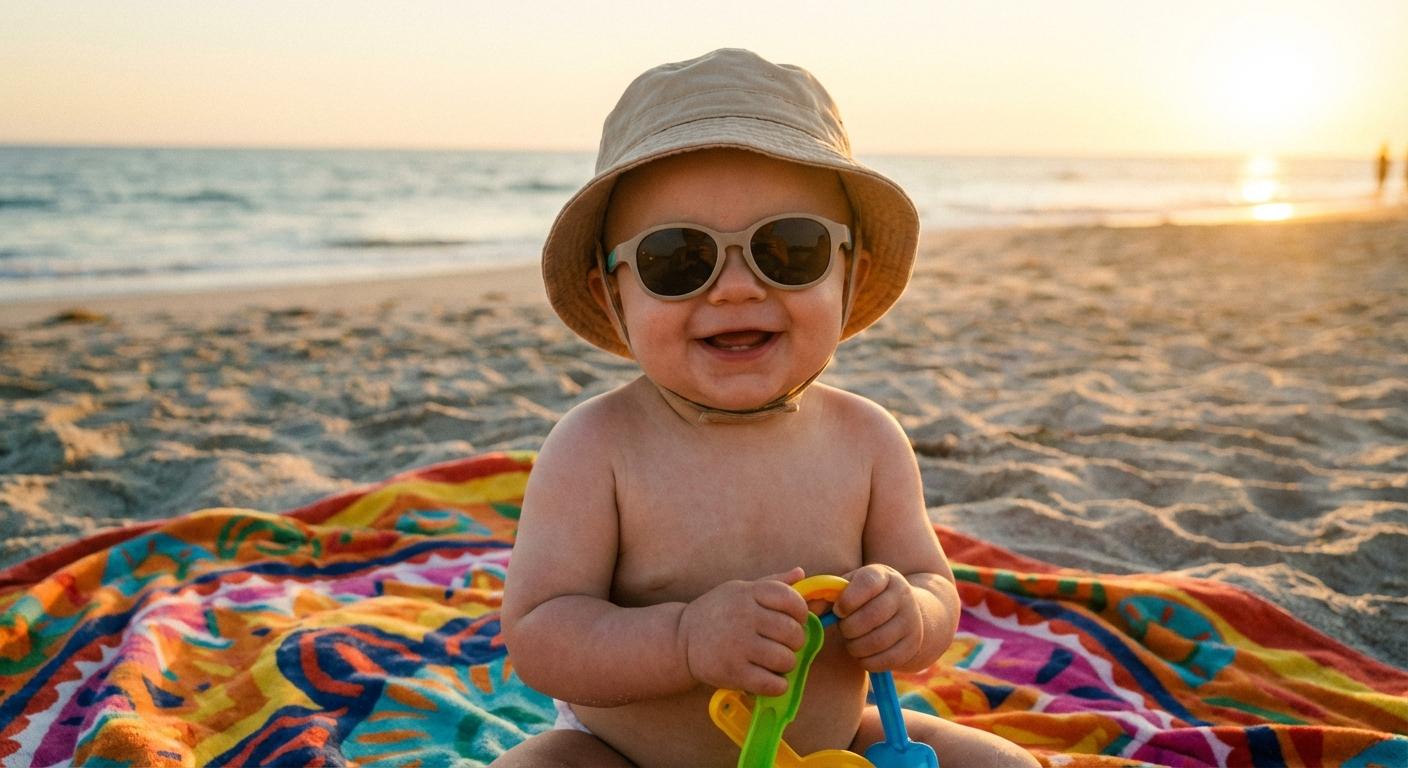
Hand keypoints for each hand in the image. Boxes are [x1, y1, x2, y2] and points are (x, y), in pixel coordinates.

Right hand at [679, 567, 809, 696]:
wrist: (681, 639)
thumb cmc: (718, 612)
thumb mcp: (741, 590)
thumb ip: (773, 583)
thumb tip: (801, 573)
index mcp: (748, 593)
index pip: (791, 599)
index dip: (801, 612)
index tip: (794, 619)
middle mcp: (744, 616)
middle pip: (792, 632)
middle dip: (795, 641)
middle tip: (783, 644)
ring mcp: (738, 645)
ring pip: (786, 659)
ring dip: (786, 664)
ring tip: (774, 661)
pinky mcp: (733, 672)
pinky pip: (773, 684)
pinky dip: (778, 685)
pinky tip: (769, 678)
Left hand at [834, 564, 922, 671]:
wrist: (907, 612)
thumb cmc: (866, 599)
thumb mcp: (849, 588)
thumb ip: (825, 595)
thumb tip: (808, 610)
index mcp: (883, 576)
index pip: (867, 583)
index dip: (848, 599)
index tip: (839, 610)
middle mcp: (902, 595)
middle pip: (871, 616)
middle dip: (849, 627)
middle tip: (844, 629)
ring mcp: (911, 620)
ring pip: (877, 641)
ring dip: (856, 646)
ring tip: (851, 641)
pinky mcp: (913, 645)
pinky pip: (885, 660)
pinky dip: (867, 661)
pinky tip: (862, 653)